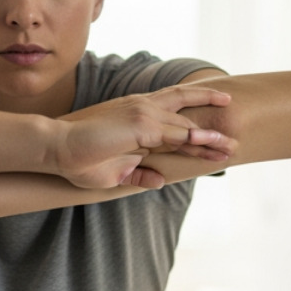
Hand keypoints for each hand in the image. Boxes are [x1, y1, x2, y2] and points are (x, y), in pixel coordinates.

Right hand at [53, 83, 235, 188]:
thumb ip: (138, 174)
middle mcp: (142, 109)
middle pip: (185, 114)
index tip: (216, 140)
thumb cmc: (78, 160)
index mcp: (136, 118)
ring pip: (185, 123)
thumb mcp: (114, 172)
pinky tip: (212, 145)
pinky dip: (195, 140)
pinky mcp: (140, 123)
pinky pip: (175, 133)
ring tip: (231, 145)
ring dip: (209, 136)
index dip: (196, 132)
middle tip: (232, 137)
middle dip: (210, 126)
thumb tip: (159, 181)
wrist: (57, 147)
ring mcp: (142, 113)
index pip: (173, 121)